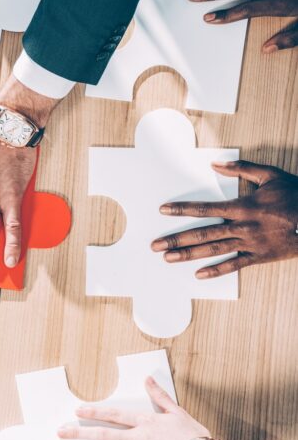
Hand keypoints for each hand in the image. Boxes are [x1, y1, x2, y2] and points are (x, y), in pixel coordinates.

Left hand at [58, 377, 242, 439]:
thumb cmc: (193, 435)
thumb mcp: (176, 411)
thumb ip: (159, 395)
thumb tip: (147, 379)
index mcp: (144, 421)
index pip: (113, 414)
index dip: (94, 411)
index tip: (78, 410)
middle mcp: (137, 438)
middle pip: (103, 434)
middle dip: (80, 433)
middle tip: (62, 433)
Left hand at [152, 160, 297, 279]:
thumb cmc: (295, 196)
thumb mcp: (269, 175)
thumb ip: (241, 169)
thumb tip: (216, 164)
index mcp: (242, 206)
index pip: (205, 209)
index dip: (182, 209)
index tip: (163, 211)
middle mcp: (242, 227)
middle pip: (202, 233)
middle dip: (176, 239)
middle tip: (155, 244)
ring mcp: (249, 243)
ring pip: (213, 250)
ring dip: (189, 255)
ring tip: (168, 258)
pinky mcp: (259, 256)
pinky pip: (234, 265)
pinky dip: (216, 270)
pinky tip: (199, 275)